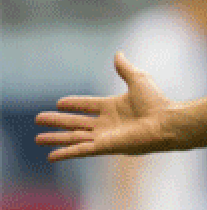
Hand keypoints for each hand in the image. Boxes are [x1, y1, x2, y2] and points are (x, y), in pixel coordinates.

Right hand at [36, 52, 176, 160]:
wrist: (165, 121)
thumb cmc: (156, 102)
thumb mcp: (138, 79)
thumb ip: (125, 68)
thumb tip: (118, 53)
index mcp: (113, 107)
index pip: (88, 105)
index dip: (74, 104)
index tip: (60, 103)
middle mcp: (107, 123)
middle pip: (76, 122)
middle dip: (57, 121)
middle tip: (39, 119)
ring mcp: (104, 136)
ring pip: (74, 137)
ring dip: (56, 138)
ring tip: (38, 138)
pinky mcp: (104, 147)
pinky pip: (80, 150)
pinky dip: (66, 153)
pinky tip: (51, 156)